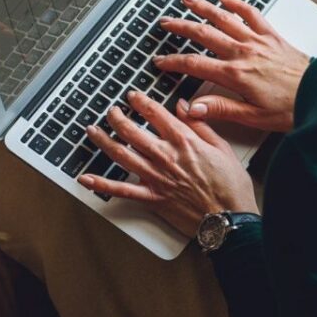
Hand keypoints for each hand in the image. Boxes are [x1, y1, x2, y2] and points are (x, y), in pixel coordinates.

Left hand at [76, 91, 257, 237]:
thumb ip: (200, 125)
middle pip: (132, 130)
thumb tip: (184, 106)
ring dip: (103, 140)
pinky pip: (121, 190)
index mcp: (184, 141)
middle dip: (117, 117)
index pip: (155, 113)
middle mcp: (165, 156)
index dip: (140, 101)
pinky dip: (102, 183)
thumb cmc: (230, 187)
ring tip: (93, 130)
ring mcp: (156, 177)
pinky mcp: (151, 198)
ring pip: (121, 154)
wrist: (229, 220)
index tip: (133, 96)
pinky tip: (86, 177)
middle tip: (111, 110)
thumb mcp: (222, 147)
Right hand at [154, 0, 309, 131]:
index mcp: (235, 74)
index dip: (173, 62)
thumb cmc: (291, 108)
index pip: (194, 64)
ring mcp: (258, 41)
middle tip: (165, 22)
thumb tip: (192, 109)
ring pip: (224, 18)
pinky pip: (251, 13)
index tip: (161, 61)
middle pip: (204, 34)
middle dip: (181, 27)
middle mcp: (244, 53)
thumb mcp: (252, 117)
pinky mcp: (272, 35)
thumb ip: (220, 109)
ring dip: (202, 7)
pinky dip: (236, 3)